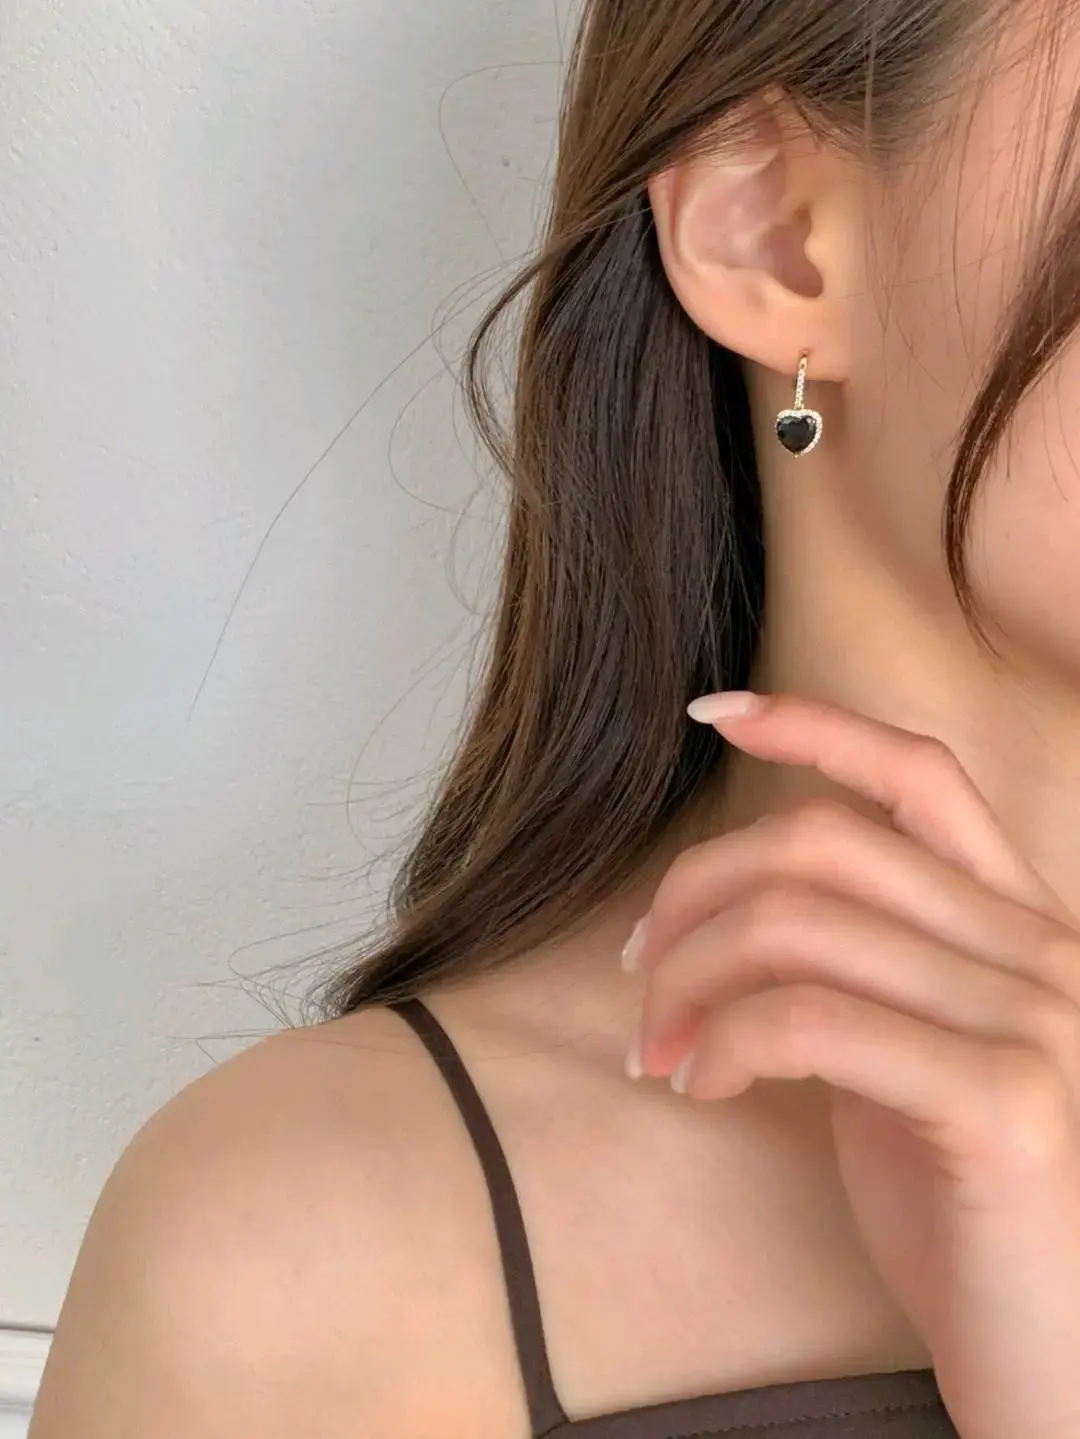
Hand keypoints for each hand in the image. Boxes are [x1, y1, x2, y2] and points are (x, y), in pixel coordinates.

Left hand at [625, 692, 1079, 1438]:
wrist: (1047, 1352)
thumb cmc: (957, 1202)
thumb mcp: (899, 1054)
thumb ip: (848, 967)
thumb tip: (718, 912)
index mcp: (1015, 922)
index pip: (918, 774)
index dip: (813, 725)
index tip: (710, 713)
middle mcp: (1041, 947)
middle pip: (820, 843)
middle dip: (695, 890)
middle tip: (634, 970)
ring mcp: (1032, 1018)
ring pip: (799, 924)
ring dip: (688, 978)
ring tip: (655, 1047)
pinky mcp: (1002, 1098)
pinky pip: (813, 1020)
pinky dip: (726, 1042)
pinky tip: (700, 1088)